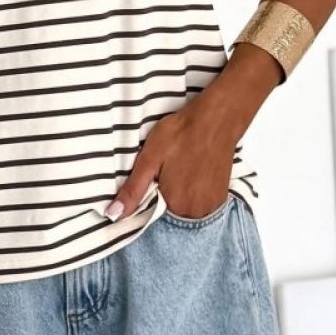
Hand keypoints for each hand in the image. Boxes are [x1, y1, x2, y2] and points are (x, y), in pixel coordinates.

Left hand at [105, 86, 248, 220]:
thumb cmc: (180, 134)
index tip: (152, 178)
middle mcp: (195, 212)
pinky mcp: (222, 196)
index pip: (152, 215)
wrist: (216, 119)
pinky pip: (201, 203)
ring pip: (186, 209)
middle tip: (167, 170)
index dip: (148, 197)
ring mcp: (211, 206)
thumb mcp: (149, 159)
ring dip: (180, 195)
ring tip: (181, 170)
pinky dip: (194, 193)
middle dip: (164, 196)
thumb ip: (132, 190)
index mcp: (174, 205)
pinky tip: (193, 173)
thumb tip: (113, 214)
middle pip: (170, 213)